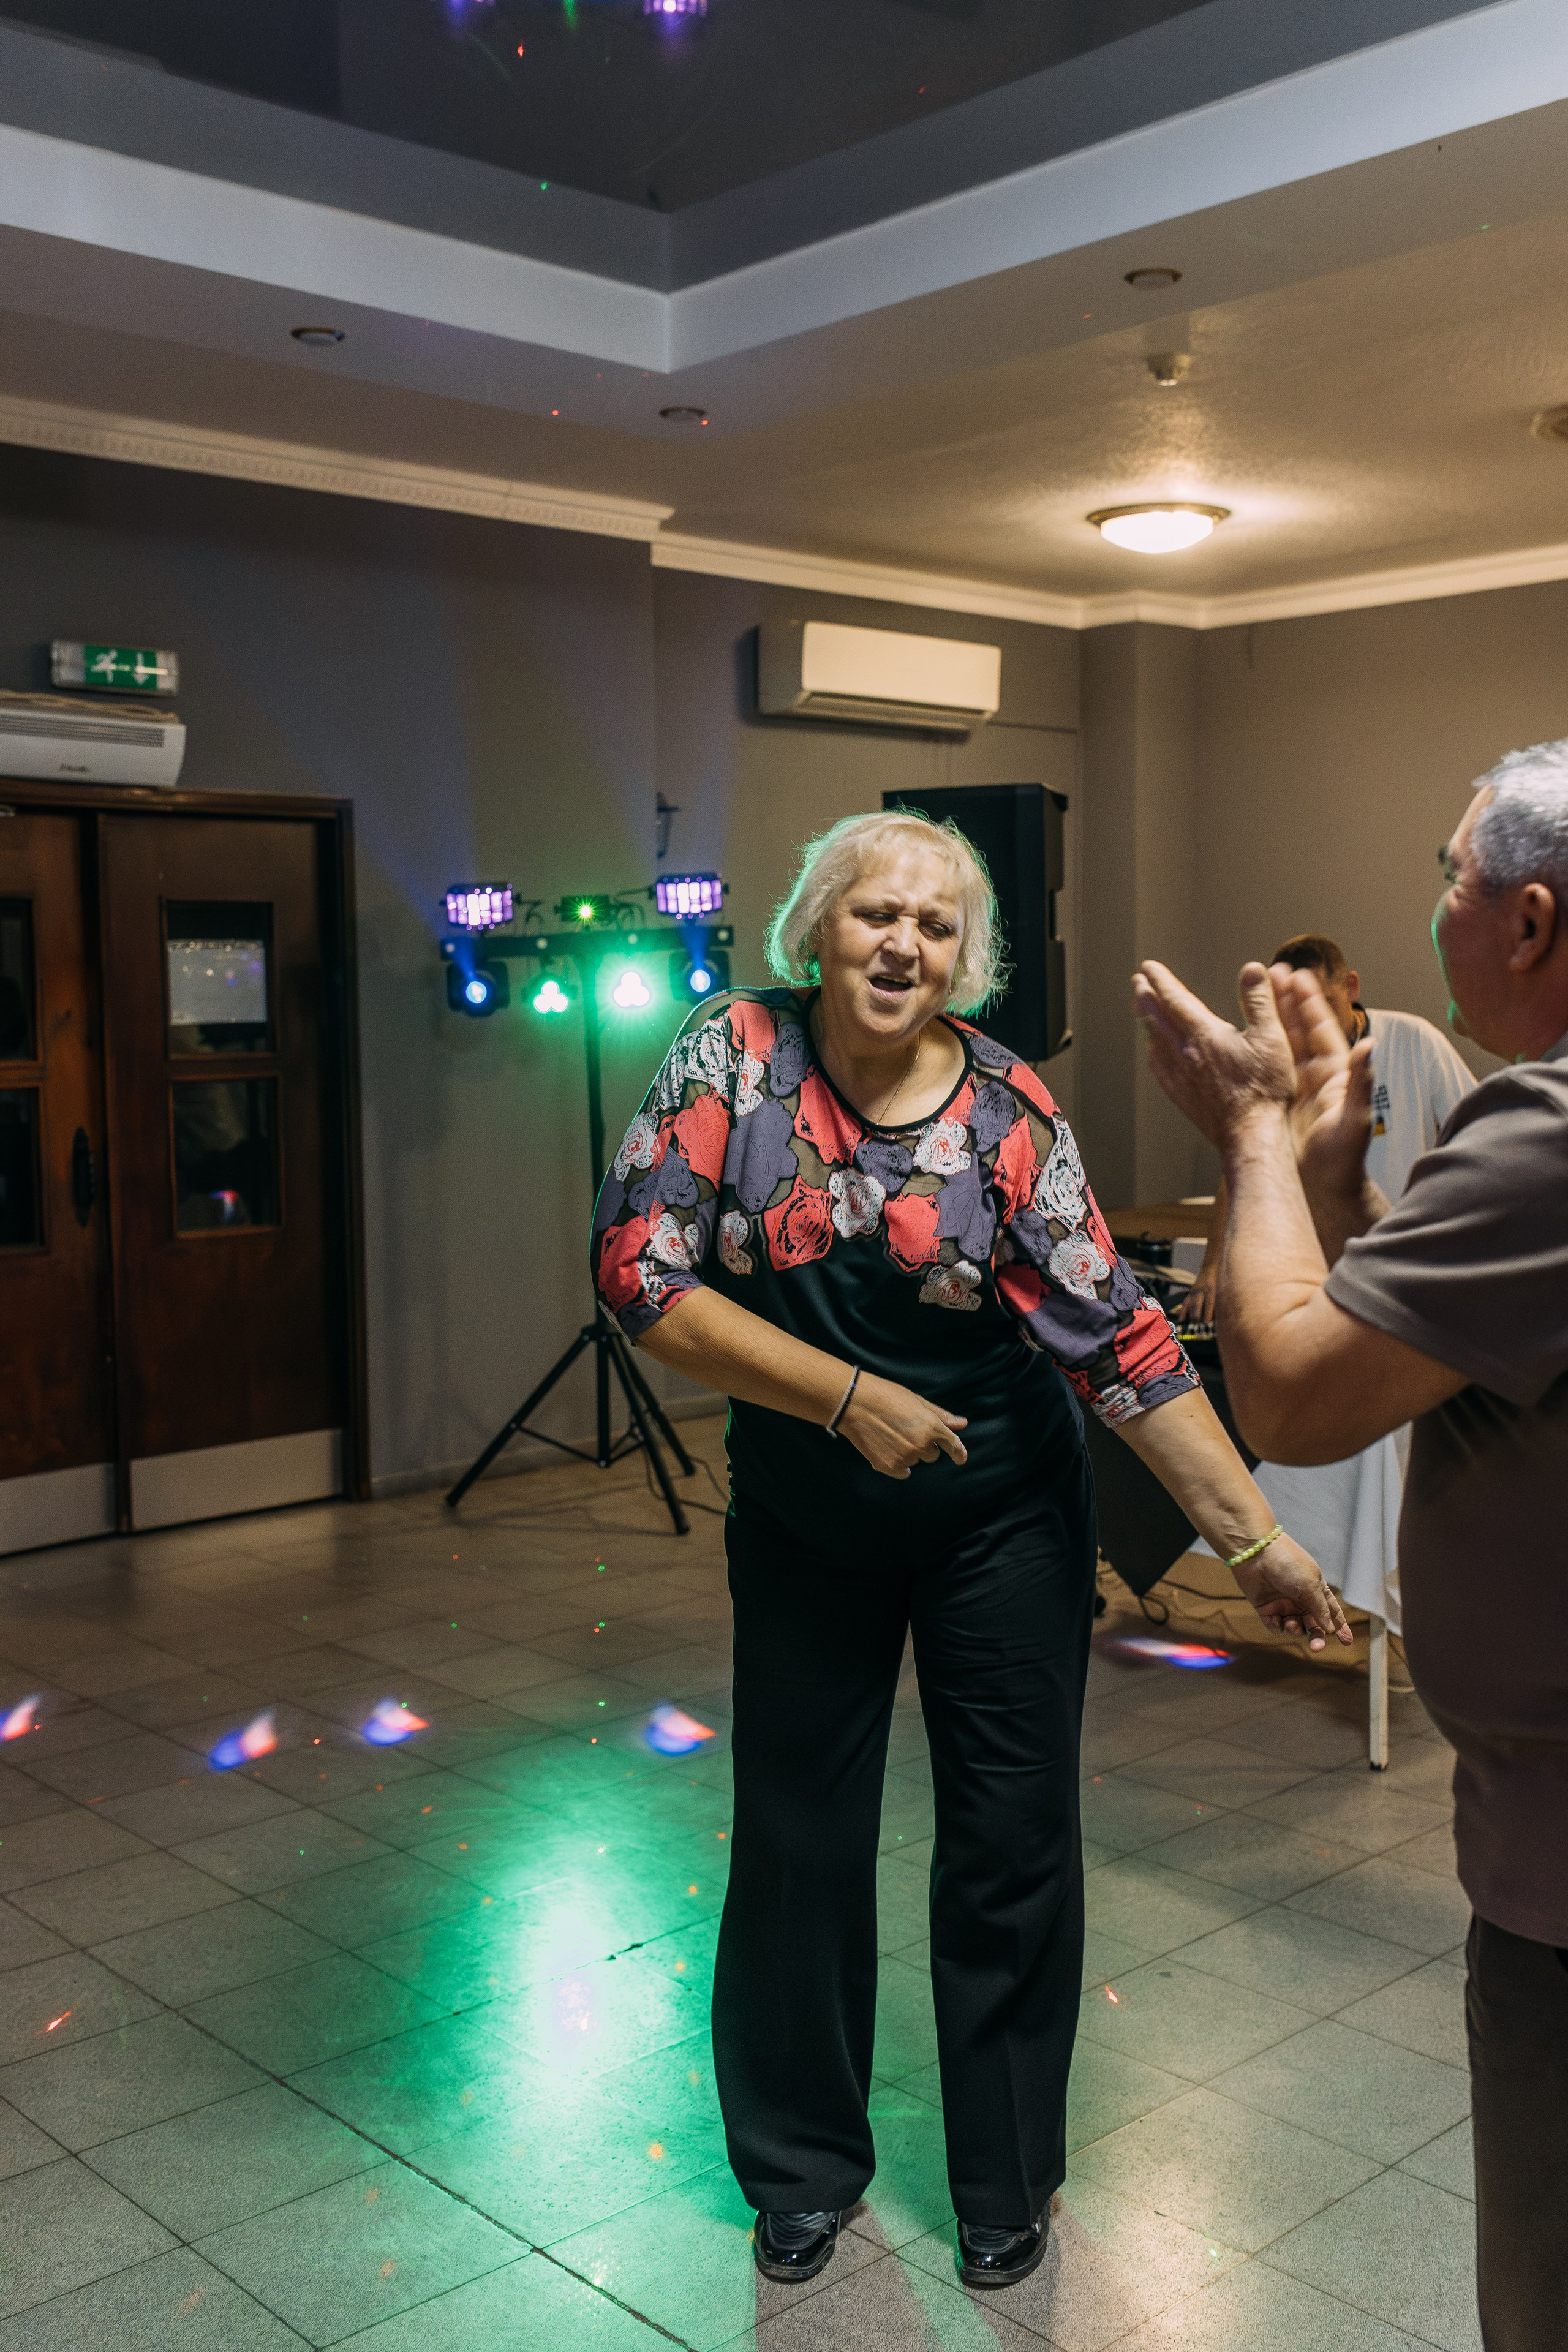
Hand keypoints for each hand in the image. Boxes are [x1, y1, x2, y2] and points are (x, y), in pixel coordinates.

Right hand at [839, 1373, 967, 1479]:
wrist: (853, 1403)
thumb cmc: (886, 1396)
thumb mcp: (917, 1401)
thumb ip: (941, 1415)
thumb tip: (962, 1424)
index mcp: (931, 1426)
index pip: (953, 1444)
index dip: (959, 1452)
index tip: (960, 1458)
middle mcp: (922, 1444)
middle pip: (932, 1455)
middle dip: (923, 1445)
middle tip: (904, 1430)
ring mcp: (905, 1457)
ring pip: (915, 1461)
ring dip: (908, 1453)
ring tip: (890, 1435)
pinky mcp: (889, 1467)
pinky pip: (903, 1472)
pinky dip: (897, 1464)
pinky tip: (885, 1448)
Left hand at [1132, 963, 1295, 1147]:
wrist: (1250, 1133)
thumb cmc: (1264, 1089)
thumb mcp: (1271, 1037)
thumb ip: (1259, 1001)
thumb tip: (1252, 970)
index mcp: (1204, 1034)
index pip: (1175, 999)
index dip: (1160, 980)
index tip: (1148, 968)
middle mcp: (1185, 1053)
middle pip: (1156, 1018)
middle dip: (1146, 996)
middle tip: (1137, 983)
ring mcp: (1180, 1076)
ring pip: (1155, 1041)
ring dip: (1146, 1021)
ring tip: (1142, 1010)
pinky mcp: (1182, 1096)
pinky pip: (1159, 1068)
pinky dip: (1152, 1052)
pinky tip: (1153, 1052)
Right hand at [1184, 1263, 1218, 1325]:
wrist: (1211, 1267)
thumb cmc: (1220, 1281)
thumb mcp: (1222, 1290)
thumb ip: (1220, 1302)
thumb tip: (1218, 1318)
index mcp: (1211, 1289)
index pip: (1208, 1303)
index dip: (1207, 1314)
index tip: (1206, 1323)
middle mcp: (1201, 1290)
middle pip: (1197, 1305)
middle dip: (1197, 1317)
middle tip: (1198, 1326)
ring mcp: (1194, 1291)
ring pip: (1191, 1305)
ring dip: (1191, 1316)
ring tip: (1193, 1325)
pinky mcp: (1191, 1292)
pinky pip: (1185, 1302)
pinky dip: (1183, 1311)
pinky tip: (1181, 1319)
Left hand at [1229, 1532, 1352, 1651]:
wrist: (1257, 1553)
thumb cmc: (1288, 1563)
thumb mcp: (1310, 1585)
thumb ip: (1320, 1608)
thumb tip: (1330, 1629)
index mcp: (1316, 1590)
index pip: (1331, 1612)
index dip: (1340, 1626)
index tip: (1347, 1642)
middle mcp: (1301, 1599)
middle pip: (1313, 1624)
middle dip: (1317, 1636)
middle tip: (1317, 1647)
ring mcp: (1283, 1604)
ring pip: (1295, 1627)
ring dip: (1295, 1630)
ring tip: (1292, 1624)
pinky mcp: (1266, 1608)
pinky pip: (1275, 1626)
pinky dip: (1277, 1626)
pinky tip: (1276, 1620)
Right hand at [1271, 965, 1375, 1197]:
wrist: (1324, 1190)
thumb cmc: (1344, 1160)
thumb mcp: (1354, 1121)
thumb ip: (1361, 1083)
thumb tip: (1369, 1046)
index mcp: (1336, 1074)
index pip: (1322, 1030)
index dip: (1310, 1002)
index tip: (1299, 976)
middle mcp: (1316, 1075)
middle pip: (1300, 1028)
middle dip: (1287, 1000)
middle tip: (1273, 972)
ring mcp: (1297, 1086)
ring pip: (1282, 1043)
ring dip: (1271, 1017)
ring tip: (1256, 990)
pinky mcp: (1279, 1100)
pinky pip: (1268, 1066)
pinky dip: (1257, 1046)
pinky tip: (1242, 1033)